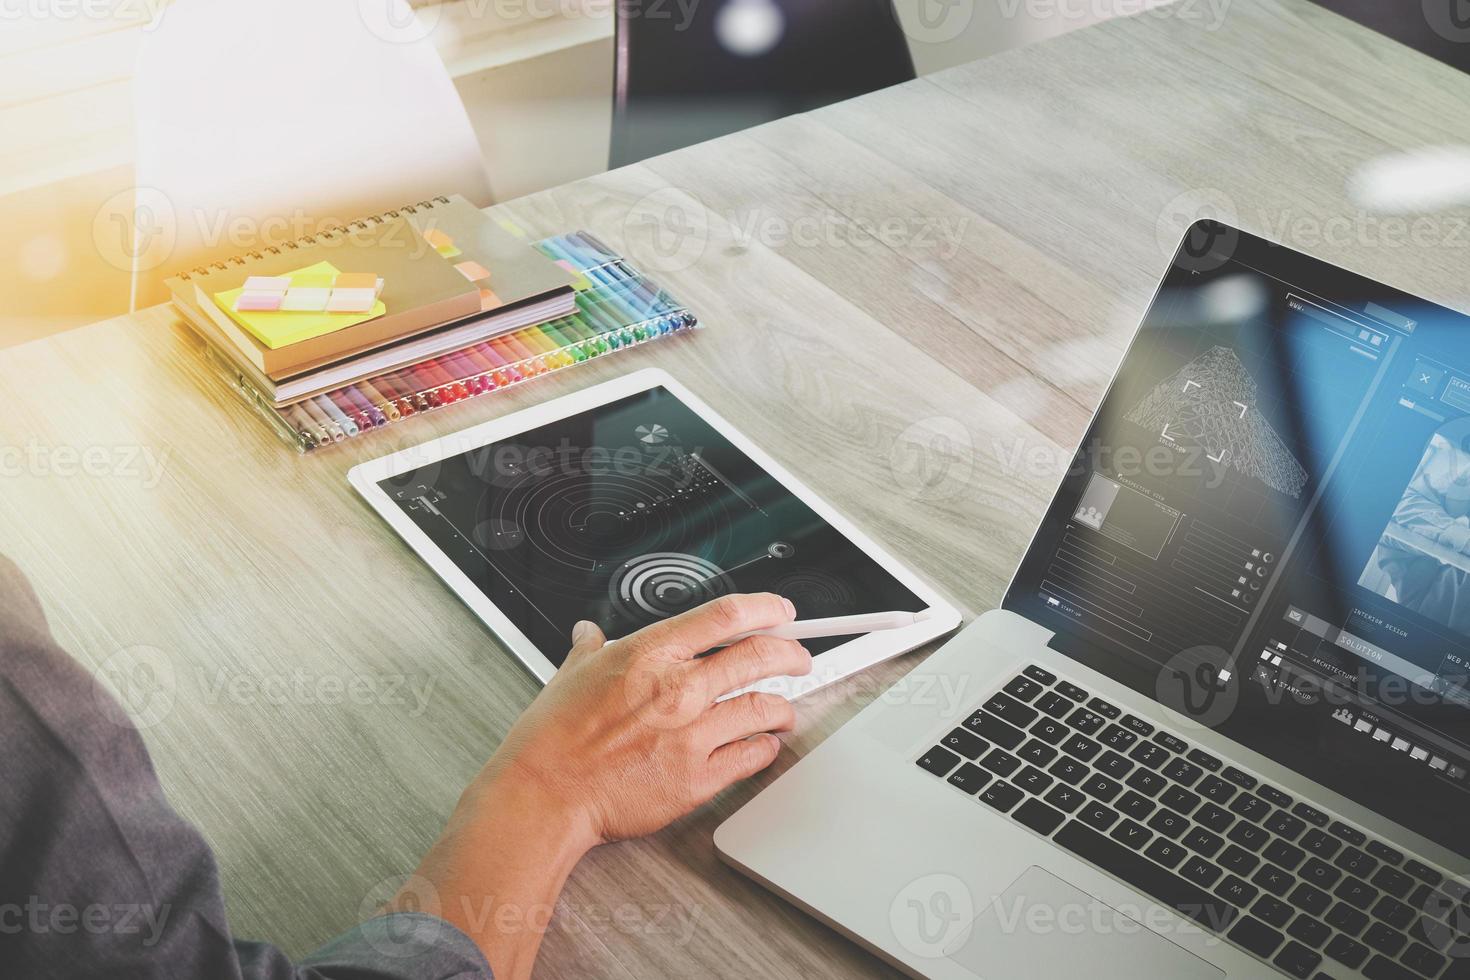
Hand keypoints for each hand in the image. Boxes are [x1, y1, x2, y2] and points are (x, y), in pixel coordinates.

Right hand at [395, 593, 810, 979]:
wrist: (545, 794)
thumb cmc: (552, 739)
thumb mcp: (570, 674)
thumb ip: (590, 649)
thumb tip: (589, 634)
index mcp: (649, 654)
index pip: (726, 616)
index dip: (765, 609)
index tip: (782, 613)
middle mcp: (678, 689)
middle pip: (760, 656)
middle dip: (791, 655)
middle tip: (799, 658)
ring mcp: (692, 734)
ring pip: (764, 708)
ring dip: (783, 706)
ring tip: (784, 708)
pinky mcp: (697, 778)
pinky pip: (751, 757)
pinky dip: (765, 748)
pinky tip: (763, 745)